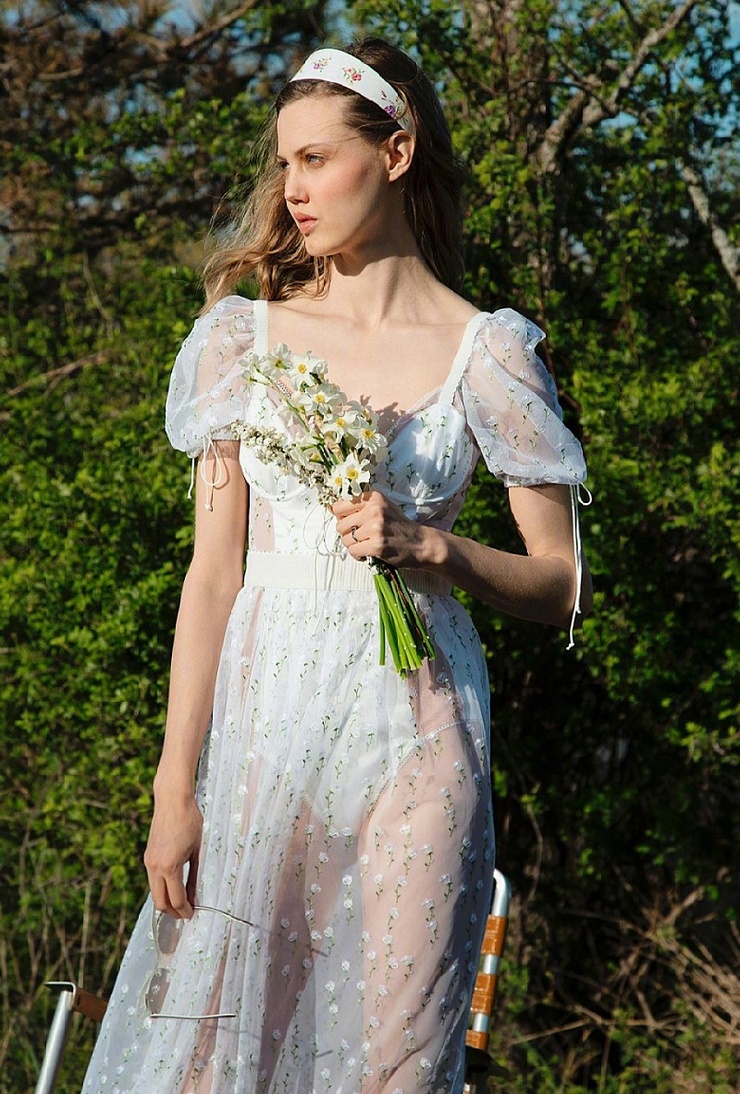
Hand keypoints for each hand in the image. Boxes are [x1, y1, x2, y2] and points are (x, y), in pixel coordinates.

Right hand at [144, 790, 202, 918]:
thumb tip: (194, 897)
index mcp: (169, 867)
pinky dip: (162, 888)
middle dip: (173, 912)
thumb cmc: (189, 821)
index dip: (185, 911)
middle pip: (160, 902)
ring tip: (182, 903)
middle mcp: (155, 867)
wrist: (172, 800)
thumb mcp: (197, 851)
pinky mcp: (148, 856)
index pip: (176, 899)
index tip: (192, 915)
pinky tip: (174, 887)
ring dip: (166, 901)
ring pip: (154, 892)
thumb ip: (194, 877)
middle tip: (186, 914)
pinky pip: (153, 880)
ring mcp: (149, 862)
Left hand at [332, 489, 434, 568]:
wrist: (421, 543)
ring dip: (353, 546)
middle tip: (360, 537)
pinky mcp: (377, 545)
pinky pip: (353, 551)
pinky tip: (368, 553)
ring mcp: (375, 528)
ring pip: (346, 539)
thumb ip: (361, 506)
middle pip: (340, 524)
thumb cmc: (399, 526)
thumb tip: (332, 508)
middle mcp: (374, 510)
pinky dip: (358, 555)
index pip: (340, 505)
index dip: (341, 517)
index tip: (350, 523)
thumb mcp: (383, 507)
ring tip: (366, 545)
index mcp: (374, 498)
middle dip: (347, 534)